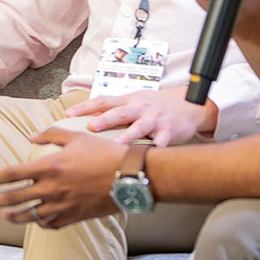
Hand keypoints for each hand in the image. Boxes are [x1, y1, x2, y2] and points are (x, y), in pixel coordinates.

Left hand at [0, 127, 129, 228]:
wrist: (130, 176)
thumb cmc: (104, 152)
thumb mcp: (76, 136)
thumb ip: (50, 135)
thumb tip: (31, 137)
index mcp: (50, 167)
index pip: (12, 174)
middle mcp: (52, 188)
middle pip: (14, 198)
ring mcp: (63, 205)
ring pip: (30, 215)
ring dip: (13, 216)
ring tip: (3, 214)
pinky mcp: (75, 216)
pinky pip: (51, 224)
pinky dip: (41, 223)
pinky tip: (35, 220)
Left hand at [62, 87, 216, 145]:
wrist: (191, 104)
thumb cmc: (158, 105)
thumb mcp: (136, 101)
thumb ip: (116, 109)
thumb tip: (89, 117)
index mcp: (129, 100)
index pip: (103, 101)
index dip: (86, 107)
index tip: (69, 114)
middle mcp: (140, 108)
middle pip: (120, 112)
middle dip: (104, 119)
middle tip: (91, 127)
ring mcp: (155, 120)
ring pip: (139, 127)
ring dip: (128, 136)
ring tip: (116, 146)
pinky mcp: (169, 131)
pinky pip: (162, 142)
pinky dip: (156, 150)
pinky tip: (148, 159)